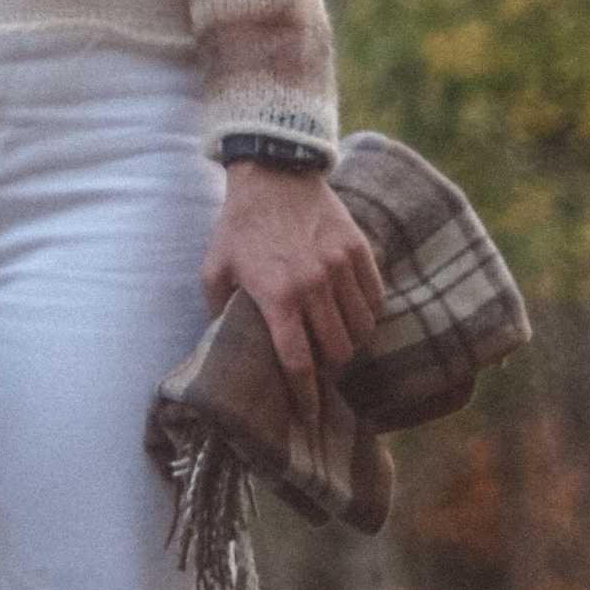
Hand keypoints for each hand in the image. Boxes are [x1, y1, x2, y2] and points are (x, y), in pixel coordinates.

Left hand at [202, 164, 384, 404]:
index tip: (307, 413)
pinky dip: (367, 314)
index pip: (298, 362)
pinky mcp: (359, 250)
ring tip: (336, 342)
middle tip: (320, 368)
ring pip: (361, 328)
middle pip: (338, 351)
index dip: (305, 395)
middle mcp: (314, 285)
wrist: (273, 175)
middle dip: (330, 368)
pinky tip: (352, 315)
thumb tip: (222, 343)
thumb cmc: (239, 226)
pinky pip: (375, 299)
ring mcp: (340, 267)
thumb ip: (219, 310)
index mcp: (276, 296)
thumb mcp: (214, 268)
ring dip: (350, 342)